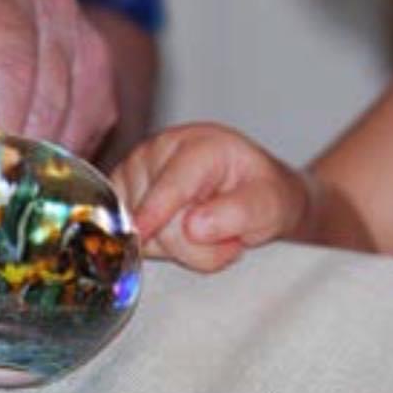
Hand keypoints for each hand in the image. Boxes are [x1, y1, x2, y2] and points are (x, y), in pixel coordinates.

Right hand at [111, 123, 307, 270]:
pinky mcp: (123, 193)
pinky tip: (180, 230)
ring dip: (175, 247)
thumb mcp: (270, 204)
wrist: (252, 193)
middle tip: (225, 237)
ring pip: (139, 231)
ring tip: (204, 229)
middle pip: (155, 219)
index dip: (156, 210)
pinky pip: (127, 236)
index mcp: (200, 145)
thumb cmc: (260, 193)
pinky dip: (156, 246)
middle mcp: (160, 151)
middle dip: (192, 246)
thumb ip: (239, 213)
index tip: (142, 230)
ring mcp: (135, 171)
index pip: (171, 183)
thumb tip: (194, 227)